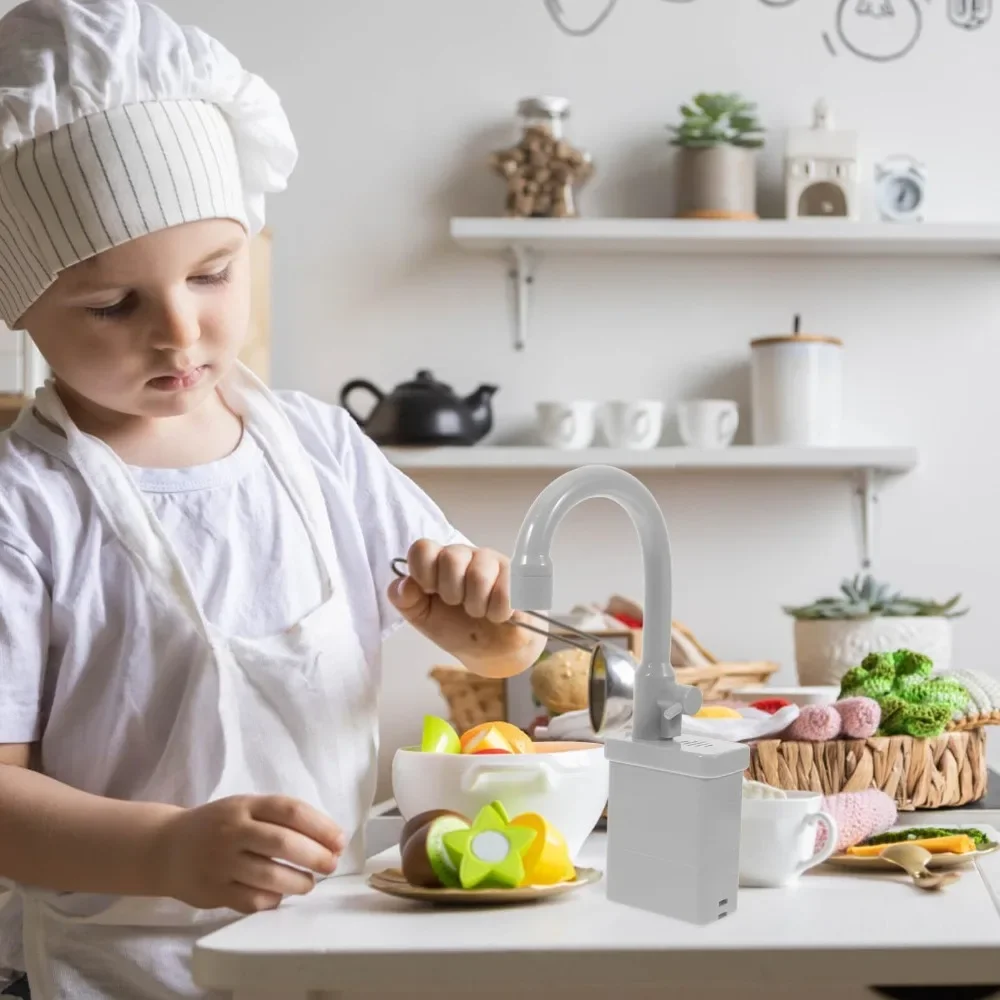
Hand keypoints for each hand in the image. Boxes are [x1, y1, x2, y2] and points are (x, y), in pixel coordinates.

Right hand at [154, 795, 345, 913]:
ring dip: (298, 882)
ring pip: (269, 875)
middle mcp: (232, 831)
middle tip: (331, 864)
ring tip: (308, 883)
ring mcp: (220, 862)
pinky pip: (251, 900)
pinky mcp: (211, 891)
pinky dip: (273, 899)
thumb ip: (279, 818)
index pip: (290, 811)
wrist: (166, 847)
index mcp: (245, 806)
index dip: (321, 826)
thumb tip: (328, 839)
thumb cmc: (219, 826)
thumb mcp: (245, 808)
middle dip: (315, 856)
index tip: (339, 840)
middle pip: (283, 843)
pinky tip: (279, 895)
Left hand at [388, 540, 546, 677]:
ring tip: (480, 612)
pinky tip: (499, 615)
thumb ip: (404, 599)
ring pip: (479, 575)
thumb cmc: (456, 628)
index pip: (423, 548)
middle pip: (452, 557)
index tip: (430, 592)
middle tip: (458, 605)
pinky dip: (498, 611)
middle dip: (452, 593)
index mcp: (437, 561)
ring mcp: (492, 561)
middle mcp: (464, 555)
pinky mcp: (518, 575)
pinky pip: (506, 589)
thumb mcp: (422, 617)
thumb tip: (405, 584)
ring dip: (476, 606)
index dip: (423, 572)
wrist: (491, 651)